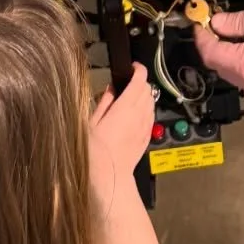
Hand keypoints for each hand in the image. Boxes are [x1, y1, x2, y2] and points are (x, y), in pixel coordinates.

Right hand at [88, 63, 155, 177]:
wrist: (108, 177)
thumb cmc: (95, 150)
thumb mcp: (92, 122)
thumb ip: (104, 102)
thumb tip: (111, 88)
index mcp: (126, 106)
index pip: (140, 80)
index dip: (138, 69)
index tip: (133, 67)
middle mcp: (140, 114)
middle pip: (148, 89)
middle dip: (140, 82)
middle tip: (127, 83)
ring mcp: (146, 126)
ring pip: (151, 102)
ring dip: (144, 96)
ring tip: (130, 99)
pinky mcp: (147, 137)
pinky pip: (151, 116)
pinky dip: (145, 110)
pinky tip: (134, 115)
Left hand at [193, 0, 243, 100]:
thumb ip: (236, 21)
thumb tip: (217, 24)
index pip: (212, 55)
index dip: (202, 38)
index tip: (201, 23)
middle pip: (224, 69)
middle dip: (218, 48)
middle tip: (218, 27)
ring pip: (241, 76)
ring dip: (236, 58)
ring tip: (242, 36)